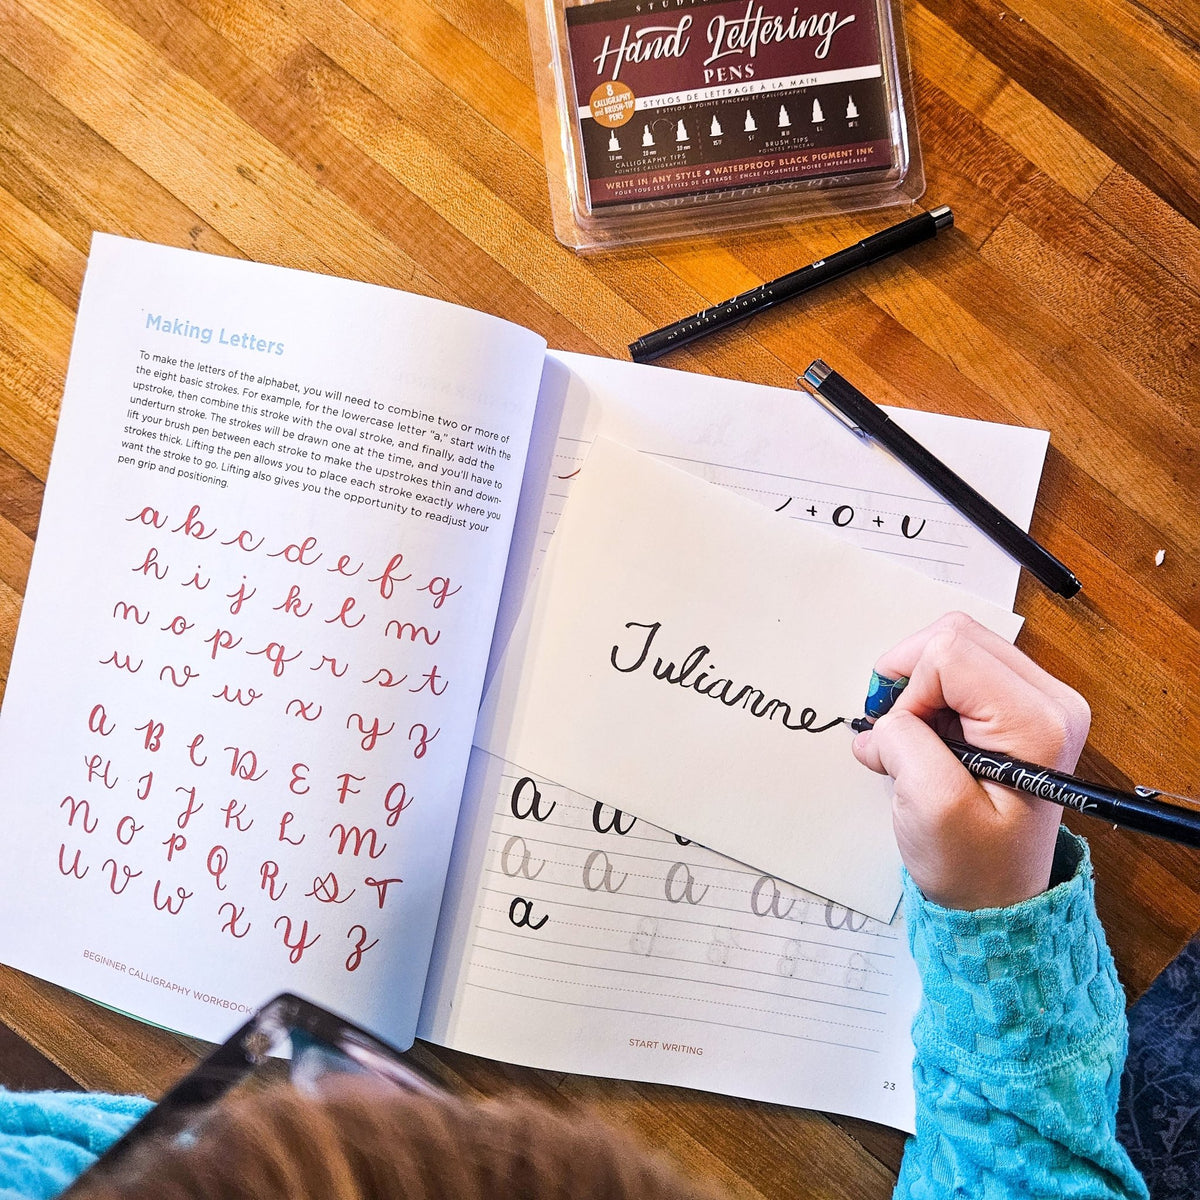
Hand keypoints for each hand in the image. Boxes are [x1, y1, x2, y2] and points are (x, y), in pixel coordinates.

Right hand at [851, 612, 1090, 909]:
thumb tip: (885, 715)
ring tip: (914, 740)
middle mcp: (1051, 699)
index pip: (950, 654)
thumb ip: (904, 740)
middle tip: (897, 731)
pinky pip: (962, 667)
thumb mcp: (930, 805)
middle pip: (956, 636)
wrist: (997, 896)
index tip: (902, 742)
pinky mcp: (1022, 706)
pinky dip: (931, 696)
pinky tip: (929, 739)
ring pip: (956, 646)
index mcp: (1038, 721)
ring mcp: (1040, 700)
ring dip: (919, 687)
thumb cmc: (972, 864)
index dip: (910, 693)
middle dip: (911, 679)